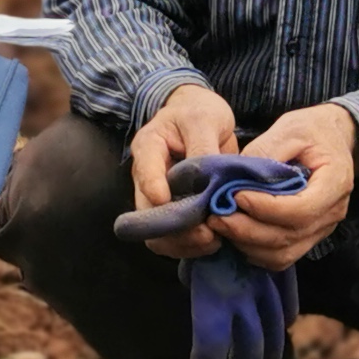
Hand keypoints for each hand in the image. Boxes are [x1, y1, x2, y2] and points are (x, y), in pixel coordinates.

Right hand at [129, 83, 239, 259]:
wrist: (201, 116)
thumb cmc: (199, 112)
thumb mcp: (204, 119)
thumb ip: (203, 148)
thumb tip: (206, 184)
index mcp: (149, 147)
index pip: (145, 171)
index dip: (154, 189)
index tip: (169, 200)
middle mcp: (146, 176)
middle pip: (148, 212)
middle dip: (176, 227)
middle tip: (206, 232)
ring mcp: (157, 196)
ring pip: (157, 232)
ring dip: (183, 243)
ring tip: (213, 239)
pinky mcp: (172, 210)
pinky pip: (173, 239)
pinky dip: (190, 246)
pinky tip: (213, 242)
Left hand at [210, 103, 358, 271]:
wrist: (332, 138)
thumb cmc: (312, 130)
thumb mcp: (290, 129)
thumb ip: (266, 152)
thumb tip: (236, 179)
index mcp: (335, 182)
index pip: (301, 210)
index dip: (266, 208)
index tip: (237, 196)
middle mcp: (333, 213)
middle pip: (289, 236)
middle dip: (248, 230)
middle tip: (216, 216)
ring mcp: (322, 229)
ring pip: (283, 253)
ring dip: (248, 243)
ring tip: (222, 224)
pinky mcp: (308, 237)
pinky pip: (281, 257)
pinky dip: (256, 250)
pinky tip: (237, 233)